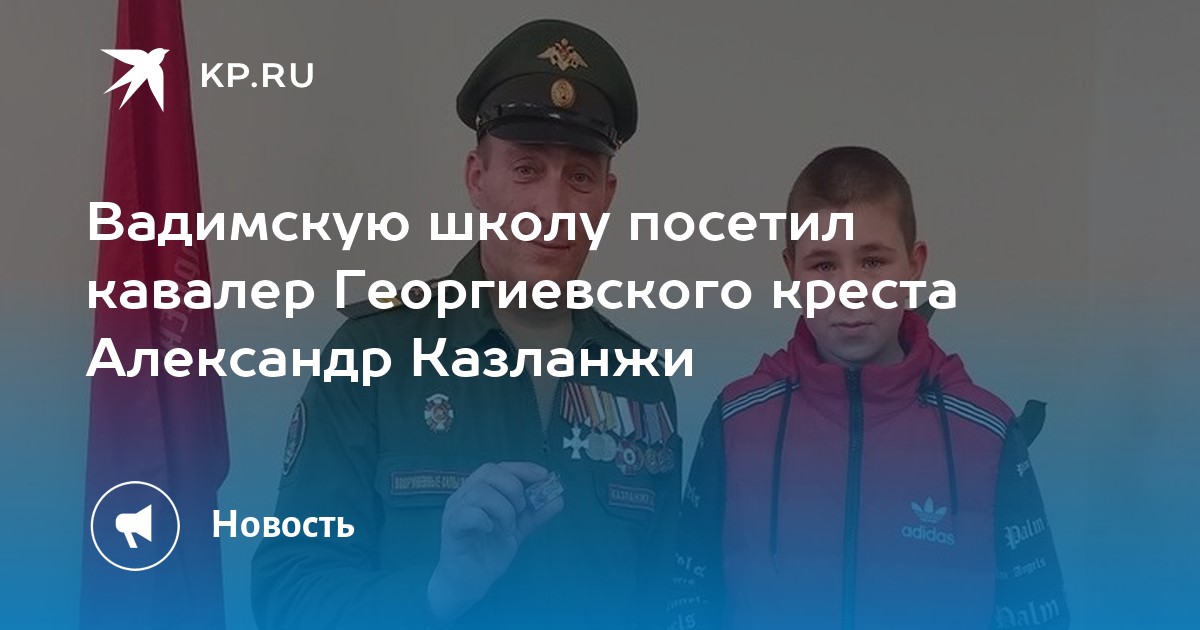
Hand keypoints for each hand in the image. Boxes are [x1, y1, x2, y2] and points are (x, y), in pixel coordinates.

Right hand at [426, 462, 563, 623]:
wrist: (469, 582)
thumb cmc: (488, 551)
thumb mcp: (518, 529)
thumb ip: (535, 514)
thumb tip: (557, 499)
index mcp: (479, 491)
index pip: (500, 468)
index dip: (523, 468)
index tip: (543, 476)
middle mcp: (465, 496)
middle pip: (489, 472)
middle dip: (513, 488)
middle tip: (521, 510)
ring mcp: (455, 511)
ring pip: (480, 492)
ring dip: (502, 509)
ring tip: (506, 527)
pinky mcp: (452, 528)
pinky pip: (467, 513)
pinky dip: (485, 520)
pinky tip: (491, 531)